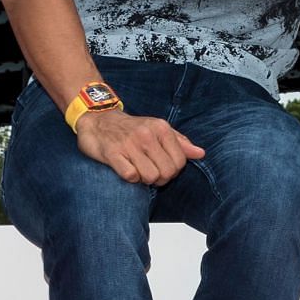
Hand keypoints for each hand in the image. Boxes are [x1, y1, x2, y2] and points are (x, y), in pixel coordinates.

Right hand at [74, 109, 204, 185]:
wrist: (98, 120)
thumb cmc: (132, 128)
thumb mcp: (158, 129)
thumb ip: (180, 142)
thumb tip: (201, 153)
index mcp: (161, 129)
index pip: (180, 162)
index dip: (173, 170)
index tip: (162, 166)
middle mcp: (147, 135)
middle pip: (167, 172)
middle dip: (160, 178)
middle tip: (150, 171)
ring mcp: (129, 144)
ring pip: (150, 176)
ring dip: (144, 179)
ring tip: (138, 169)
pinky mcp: (113, 153)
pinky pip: (131, 176)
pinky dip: (130, 178)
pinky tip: (126, 168)